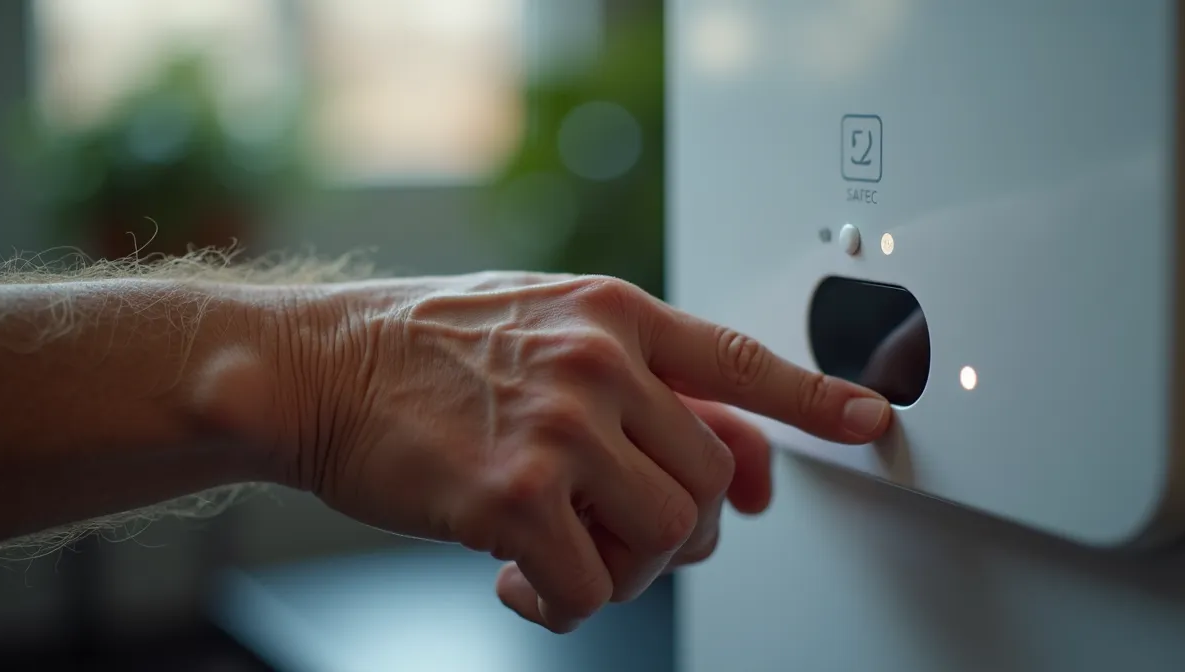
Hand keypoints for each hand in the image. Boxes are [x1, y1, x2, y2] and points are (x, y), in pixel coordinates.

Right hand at [274, 272, 891, 632]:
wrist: (314, 368)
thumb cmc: (425, 350)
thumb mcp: (545, 329)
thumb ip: (645, 383)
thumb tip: (745, 454)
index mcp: (614, 313)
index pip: (739, 358)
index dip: (813, 395)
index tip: (869, 418)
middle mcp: (598, 360)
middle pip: (713, 478)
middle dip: (687, 529)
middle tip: (629, 540)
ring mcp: (559, 425)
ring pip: (667, 536)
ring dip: (626, 570)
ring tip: (565, 558)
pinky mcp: (513, 495)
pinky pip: (589, 587)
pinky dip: (565, 604)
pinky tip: (518, 580)